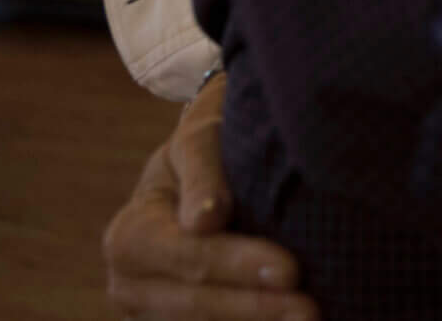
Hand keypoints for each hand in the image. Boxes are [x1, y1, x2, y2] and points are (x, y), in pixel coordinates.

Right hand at [102, 73, 315, 319]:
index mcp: (129, 236)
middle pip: (195, 304)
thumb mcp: (201, 139)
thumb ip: (204, 174)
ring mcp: (150, 314)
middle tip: (310, 311)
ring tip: (312, 320)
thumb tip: (204, 220)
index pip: (188, 256)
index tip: (290, 271)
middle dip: (256, 308)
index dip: (237, 265)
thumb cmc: (208, 146)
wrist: (203, 168)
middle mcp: (130, 284)